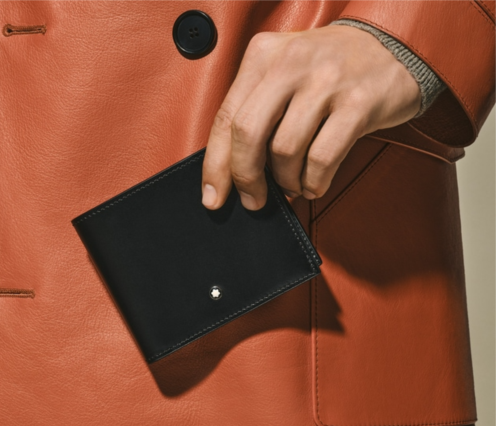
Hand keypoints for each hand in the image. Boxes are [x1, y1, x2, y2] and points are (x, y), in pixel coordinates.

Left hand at [201, 24, 420, 209]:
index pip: (226, 117)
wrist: (391, 45)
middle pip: (248, 133)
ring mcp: (326, 82)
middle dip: (246, 177)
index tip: (213, 196)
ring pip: (285, 150)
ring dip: (285, 181)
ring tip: (292, 185)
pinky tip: (312, 184)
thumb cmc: (329, 69)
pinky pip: (322, 158)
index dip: (215, 165)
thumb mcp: (284, 73)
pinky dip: (313, 182)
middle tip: (253, 200)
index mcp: (264, 55)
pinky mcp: (357, 104)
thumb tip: (235, 169)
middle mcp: (291, 63)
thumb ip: (257, 110)